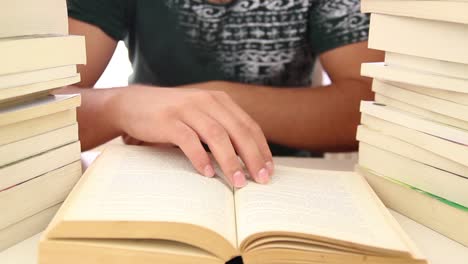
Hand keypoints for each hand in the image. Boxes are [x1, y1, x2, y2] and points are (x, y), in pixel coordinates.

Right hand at [108, 85, 273, 187]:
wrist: (132, 104)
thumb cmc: (172, 115)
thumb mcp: (201, 115)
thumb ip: (221, 128)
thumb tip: (246, 158)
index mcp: (219, 100)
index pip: (249, 125)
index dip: (262, 148)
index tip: (269, 169)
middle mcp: (206, 101)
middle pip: (238, 130)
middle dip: (253, 157)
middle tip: (261, 179)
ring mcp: (186, 109)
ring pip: (217, 136)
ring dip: (230, 161)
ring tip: (238, 182)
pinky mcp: (168, 120)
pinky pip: (189, 140)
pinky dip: (200, 158)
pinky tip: (208, 173)